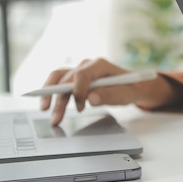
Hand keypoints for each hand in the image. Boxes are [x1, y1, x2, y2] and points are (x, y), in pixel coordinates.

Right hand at [40, 58, 181, 125]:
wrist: (132, 86)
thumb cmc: (129, 88)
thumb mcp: (125, 94)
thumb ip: (109, 95)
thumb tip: (91, 98)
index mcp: (100, 65)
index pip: (82, 74)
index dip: (78, 90)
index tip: (80, 106)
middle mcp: (87, 65)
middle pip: (66, 78)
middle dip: (59, 98)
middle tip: (55, 116)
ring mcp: (80, 71)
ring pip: (58, 80)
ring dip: (51, 97)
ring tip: (50, 115)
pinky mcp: (75, 79)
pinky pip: (59, 83)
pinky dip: (54, 95)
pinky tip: (52, 108)